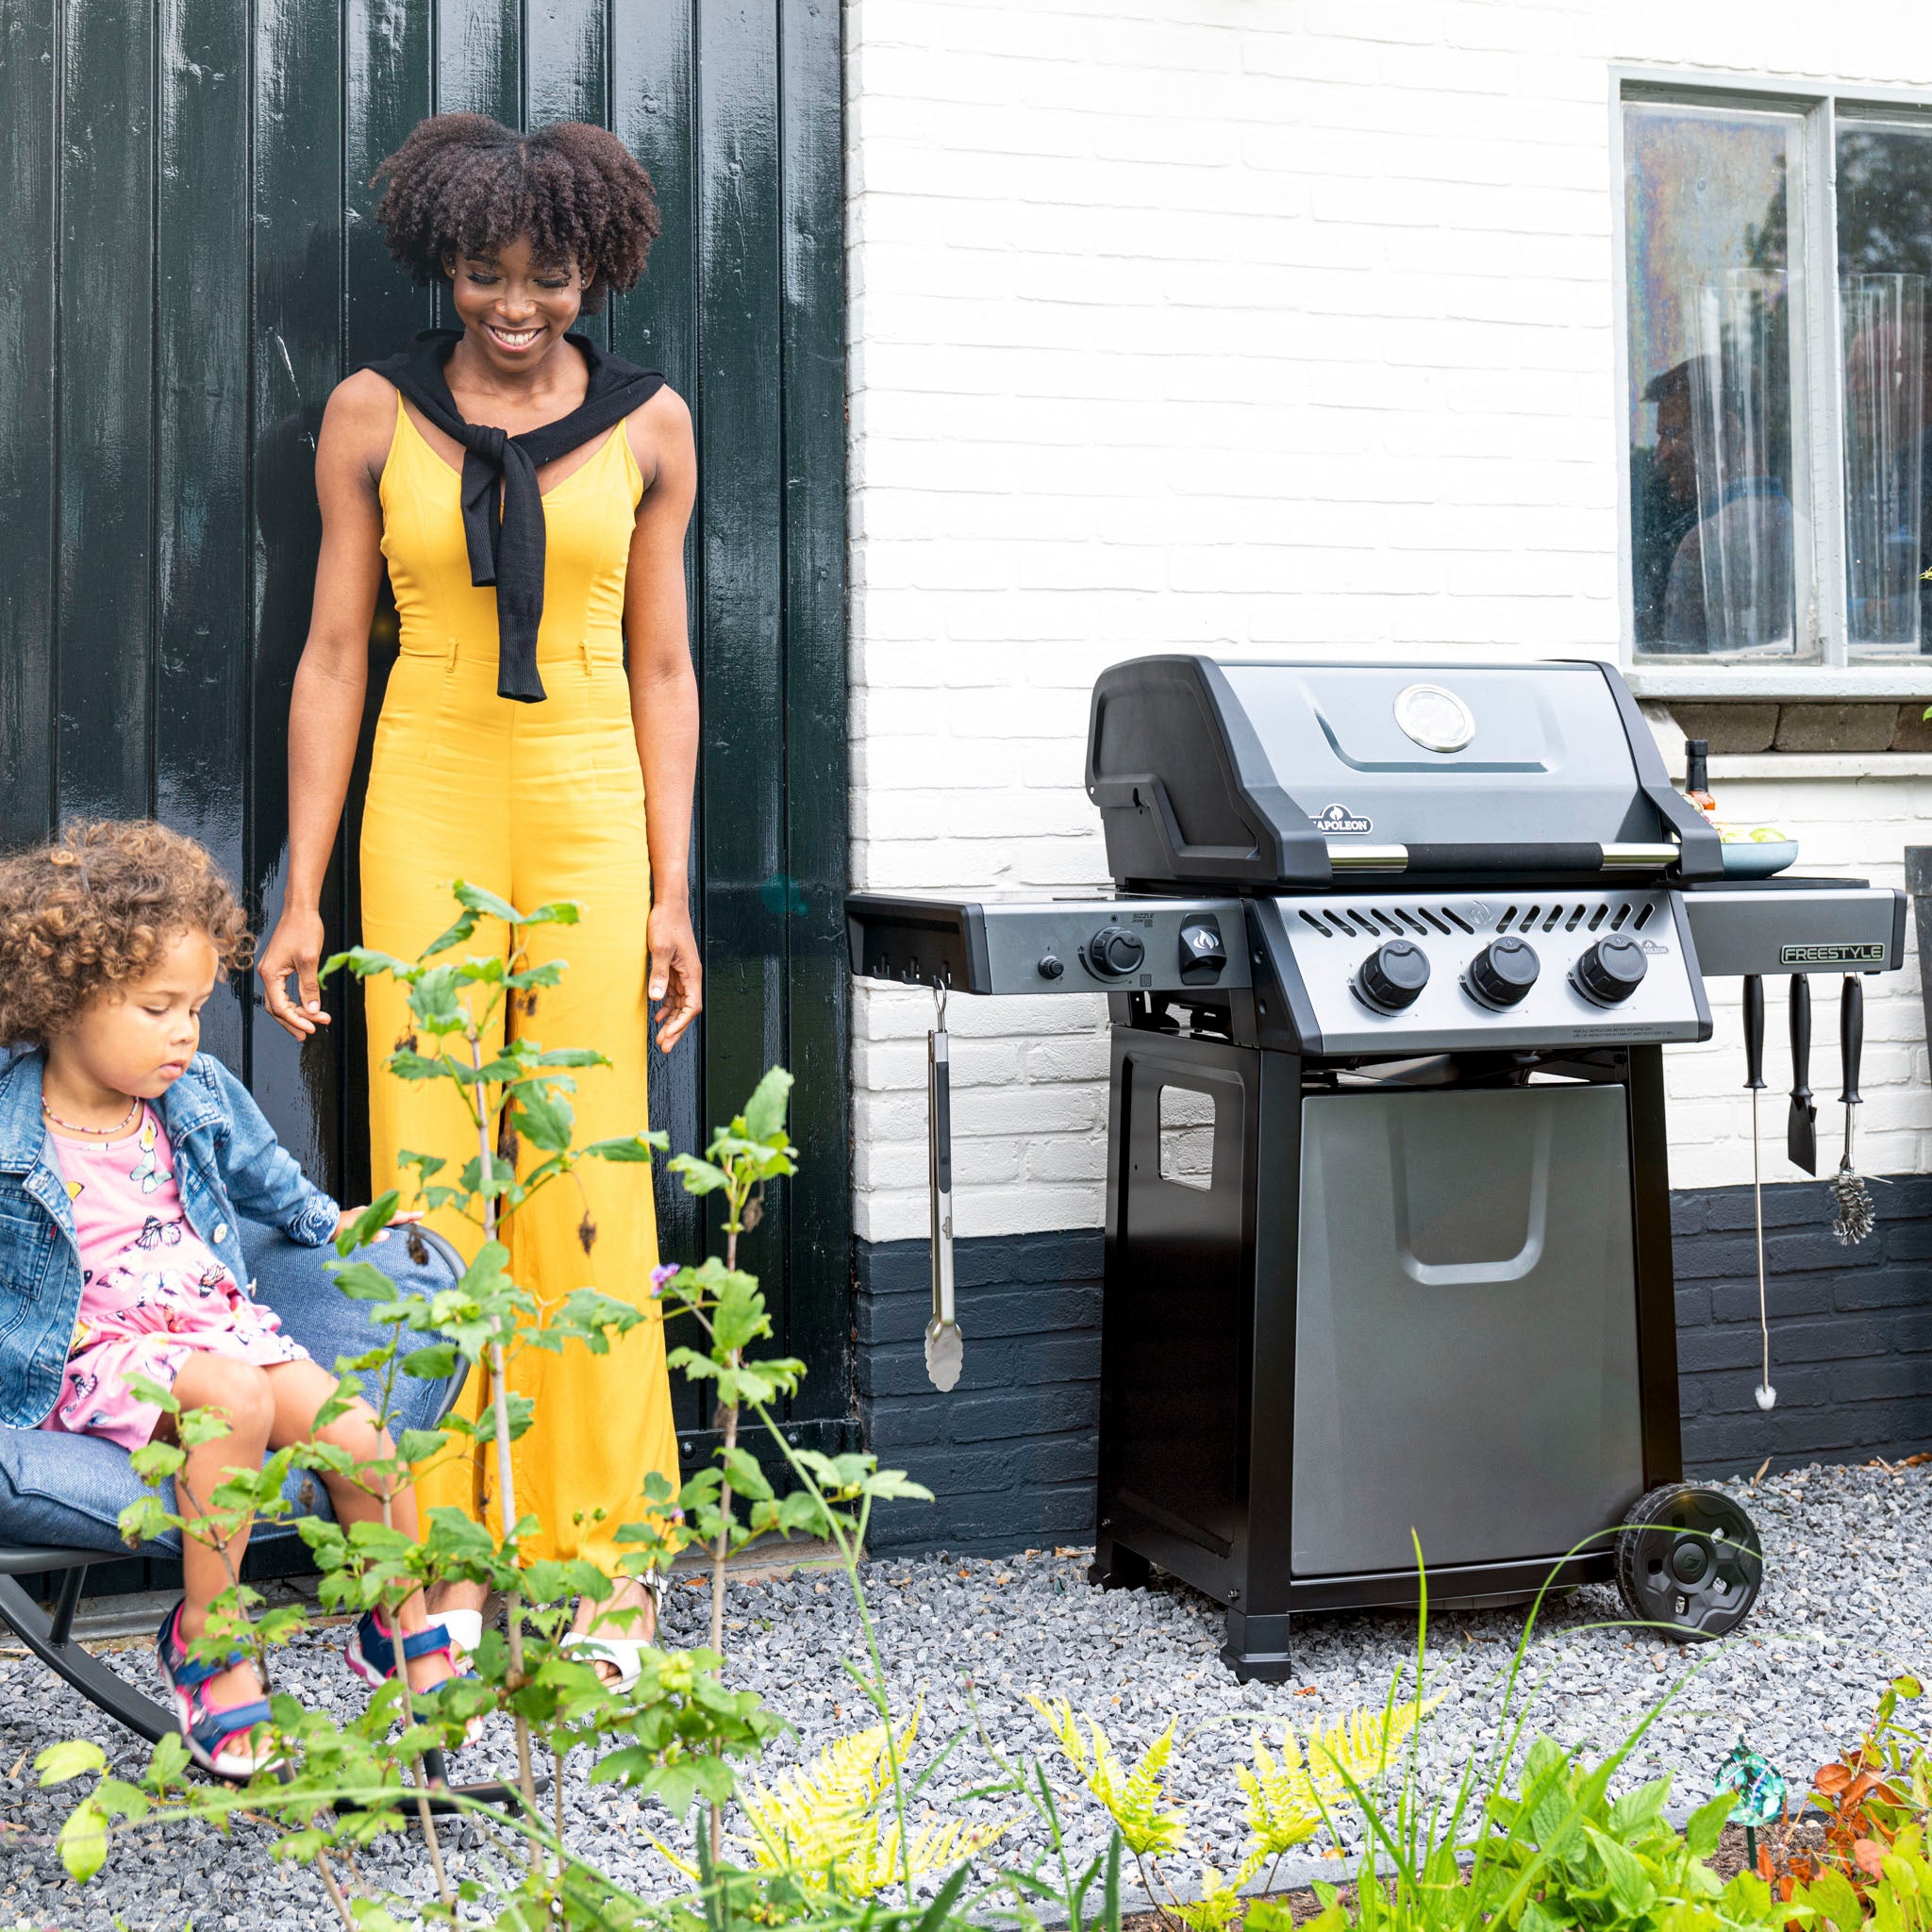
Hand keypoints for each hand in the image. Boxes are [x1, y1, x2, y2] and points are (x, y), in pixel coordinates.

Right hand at [259, 907, 330, 1040]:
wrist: (300, 910)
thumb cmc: (304, 929)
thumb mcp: (310, 960)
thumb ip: (309, 987)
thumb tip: (312, 1010)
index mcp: (270, 974)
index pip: (280, 1007)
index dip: (296, 1020)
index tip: (312, 1029)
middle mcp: (267, 974)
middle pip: (276, 1008)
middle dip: (294, 1022)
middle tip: (309, 1034)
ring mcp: (271, 971)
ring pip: (280, 1001)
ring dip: (296, 1013)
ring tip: (312, 1024)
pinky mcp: (279, 968)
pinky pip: (283, 991)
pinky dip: (295, 1002)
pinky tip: (307, 1008)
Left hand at [335, 1206, 423, 1243]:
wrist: (321, 1224)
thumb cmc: (337, 1230)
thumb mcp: (355, 1235)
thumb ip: (372, 1235)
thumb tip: (387, 1236)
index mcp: (371, 1216)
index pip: (394, 1216)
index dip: (408, 1216)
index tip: (421, 1215)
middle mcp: (369, 1213)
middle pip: (391, 1213)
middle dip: (405, 1216)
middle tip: (416, 1220)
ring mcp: (363, 1214)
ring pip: (383, 1214)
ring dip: (394, 1217)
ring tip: (403, 1221)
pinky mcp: (357, 1217)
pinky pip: (375, 1216)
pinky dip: (382, 1219)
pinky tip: (379, 1222)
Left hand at [647, 899, 701, 1051]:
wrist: (669, 905)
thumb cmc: (667, 923)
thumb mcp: (661, 949)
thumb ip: (659, 974)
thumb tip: (657, 999)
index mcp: (692, 973)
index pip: (691, 1007)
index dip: (681, 1024)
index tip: (668, 1036)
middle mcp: (690, 976)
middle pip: (686, 1010)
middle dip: (676, 1029)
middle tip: (664, 1046)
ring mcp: (683, 973)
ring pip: (679, 1005)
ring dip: (670, 1021)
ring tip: (659, 1037)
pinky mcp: (675, 969)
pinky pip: (672, 994)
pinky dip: (666, 1007)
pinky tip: (657, 1015)